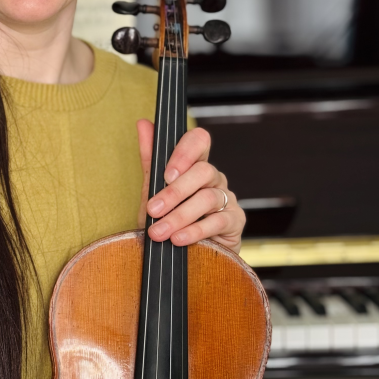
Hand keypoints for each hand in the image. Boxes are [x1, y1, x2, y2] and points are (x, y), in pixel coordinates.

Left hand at [137, 121, 244, 254]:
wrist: (181, 255)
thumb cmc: (168, 218)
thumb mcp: (153, 190)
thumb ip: (150, 158)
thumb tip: (143, 123)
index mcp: (195, 164)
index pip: (199, 141)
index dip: (185, 153)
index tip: (167, 173)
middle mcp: (214, 178)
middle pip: (203, 171)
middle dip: (174, 192)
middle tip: (153, 209)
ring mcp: (227, 198)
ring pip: (208, 198)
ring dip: (179, 216)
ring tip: (159, 231)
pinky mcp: (235, 221)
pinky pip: (218, 221)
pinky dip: (195, 231)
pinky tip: (178, 239)